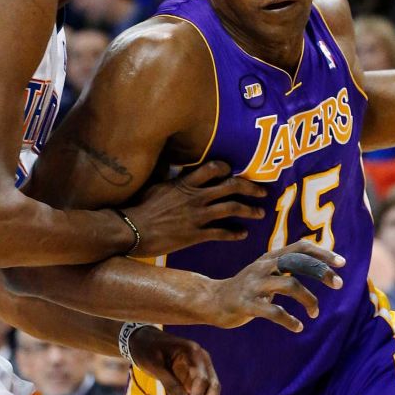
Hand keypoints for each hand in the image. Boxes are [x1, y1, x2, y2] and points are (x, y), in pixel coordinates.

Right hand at [123, 161, 266, 256]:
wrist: (131, 230)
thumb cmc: (139, 206)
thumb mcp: (154, 183)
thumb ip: (166, 172)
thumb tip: (168, 159)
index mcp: (185, 182)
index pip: (214, 168)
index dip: (227, 169)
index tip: (234, 171)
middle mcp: (196, 197)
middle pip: (231, 187)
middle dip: (250, 188)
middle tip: (263, 191)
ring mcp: (197, 216)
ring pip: (232, 209)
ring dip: (249, 210)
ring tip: (260, 213)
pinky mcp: (195, 235)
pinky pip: (222, 233)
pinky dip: (234, 233)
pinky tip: (243, 234)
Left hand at [129, 326, 221, 394]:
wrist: (143, 339)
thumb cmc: (148, 349)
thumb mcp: (154, 365)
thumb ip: (169, 383)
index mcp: (193, 351)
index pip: (201, 377)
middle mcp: (201, 360)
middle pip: (212, 385)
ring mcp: (200, 369)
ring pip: (211, 391)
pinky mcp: (195, 378)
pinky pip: (204, 394)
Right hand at [209, 240, 345, 331]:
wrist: (212, 300)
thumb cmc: (247, 287)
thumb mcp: (266, 270)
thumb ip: (287, 265)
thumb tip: (319, 264)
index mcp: (270, 257)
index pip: (300, 247)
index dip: (322, 253)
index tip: (342, 263)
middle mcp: (263, 266)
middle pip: (298, 262)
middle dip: (321, 271)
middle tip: (339, 284)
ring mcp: (254, 284)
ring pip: (289, 285)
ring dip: (309, 299)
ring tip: (315, 313)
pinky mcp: (246, 304)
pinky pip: (273, 312)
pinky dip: (290, 320)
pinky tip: (298, 327)